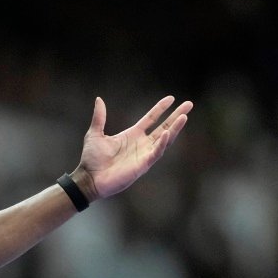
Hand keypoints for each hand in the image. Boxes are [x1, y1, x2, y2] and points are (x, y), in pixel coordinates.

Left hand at [70, 96, 191, 201]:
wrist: (88, 178)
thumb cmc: (91, 159)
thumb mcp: (95, 134)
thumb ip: (100, 117)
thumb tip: (99, 99)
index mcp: (132, 135)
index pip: (151, 119)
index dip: (161, 109)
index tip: (171, 98)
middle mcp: (141, 144)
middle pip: (163, 127)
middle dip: (176, 116)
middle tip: (189, 104)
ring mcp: (143, 154)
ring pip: (164, 139)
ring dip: (175, 128)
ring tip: (184, 116)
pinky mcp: (142, 165)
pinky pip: (156, 153)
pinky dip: (161, 143)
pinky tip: (166, 133)